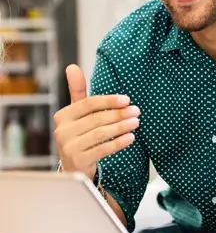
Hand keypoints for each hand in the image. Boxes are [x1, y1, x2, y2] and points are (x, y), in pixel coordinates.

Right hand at [53, 64, 139, 180]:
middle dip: (119, 114)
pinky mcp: (78, 161)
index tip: (127, 99)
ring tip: (136, 122)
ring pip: (100, 133)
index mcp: (62, 116)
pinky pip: (102, 149)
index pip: (88, 104)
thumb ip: (77, 91)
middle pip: (96, 118)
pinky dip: (118, 143)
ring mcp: (68, 147)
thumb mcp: (78, 113)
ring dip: (121, 127)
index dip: (109, 101)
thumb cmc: (80, 134)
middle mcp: (62, 131)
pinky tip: (130, 138)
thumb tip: (72, 67)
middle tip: (136, 111)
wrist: (74, 166)